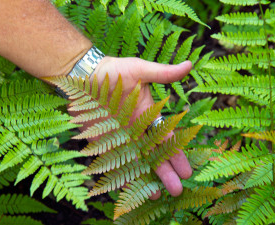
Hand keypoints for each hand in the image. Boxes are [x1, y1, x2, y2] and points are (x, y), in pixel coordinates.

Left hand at [75, 56, 191, 198]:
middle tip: (177, 190)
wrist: (84, 75)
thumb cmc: (114, 70)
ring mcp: (119, 138)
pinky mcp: (102, 142)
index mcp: (149, 115)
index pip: (166, 138)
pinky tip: (128, 189)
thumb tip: (190, 64)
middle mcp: (136, 130)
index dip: (177, 154)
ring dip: (144, 177)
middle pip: (153, 154)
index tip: (188, 170)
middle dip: (165, 172)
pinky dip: (119, 174)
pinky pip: (112, 161)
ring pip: (135, 161)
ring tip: (156, 195)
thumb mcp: (141, 69)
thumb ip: (163, 73)